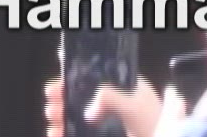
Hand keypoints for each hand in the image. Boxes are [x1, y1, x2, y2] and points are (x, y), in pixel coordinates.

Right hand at [44, 76, 187, 136]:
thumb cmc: (152, 122)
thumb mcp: (133, 105)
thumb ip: (112, 98)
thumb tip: (89, 106)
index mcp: (120, 86)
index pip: (94, 75)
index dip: (75, 76)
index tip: (60, 81)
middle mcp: (108, 101)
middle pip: (77, 95)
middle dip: (61, 97)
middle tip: (53, 100)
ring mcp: (101, 119)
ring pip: (72, 113)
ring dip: (58, 114)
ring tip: (54, 117)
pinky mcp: (95, 134)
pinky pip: (73, 131)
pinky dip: (61, 132)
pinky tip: (56, 132)